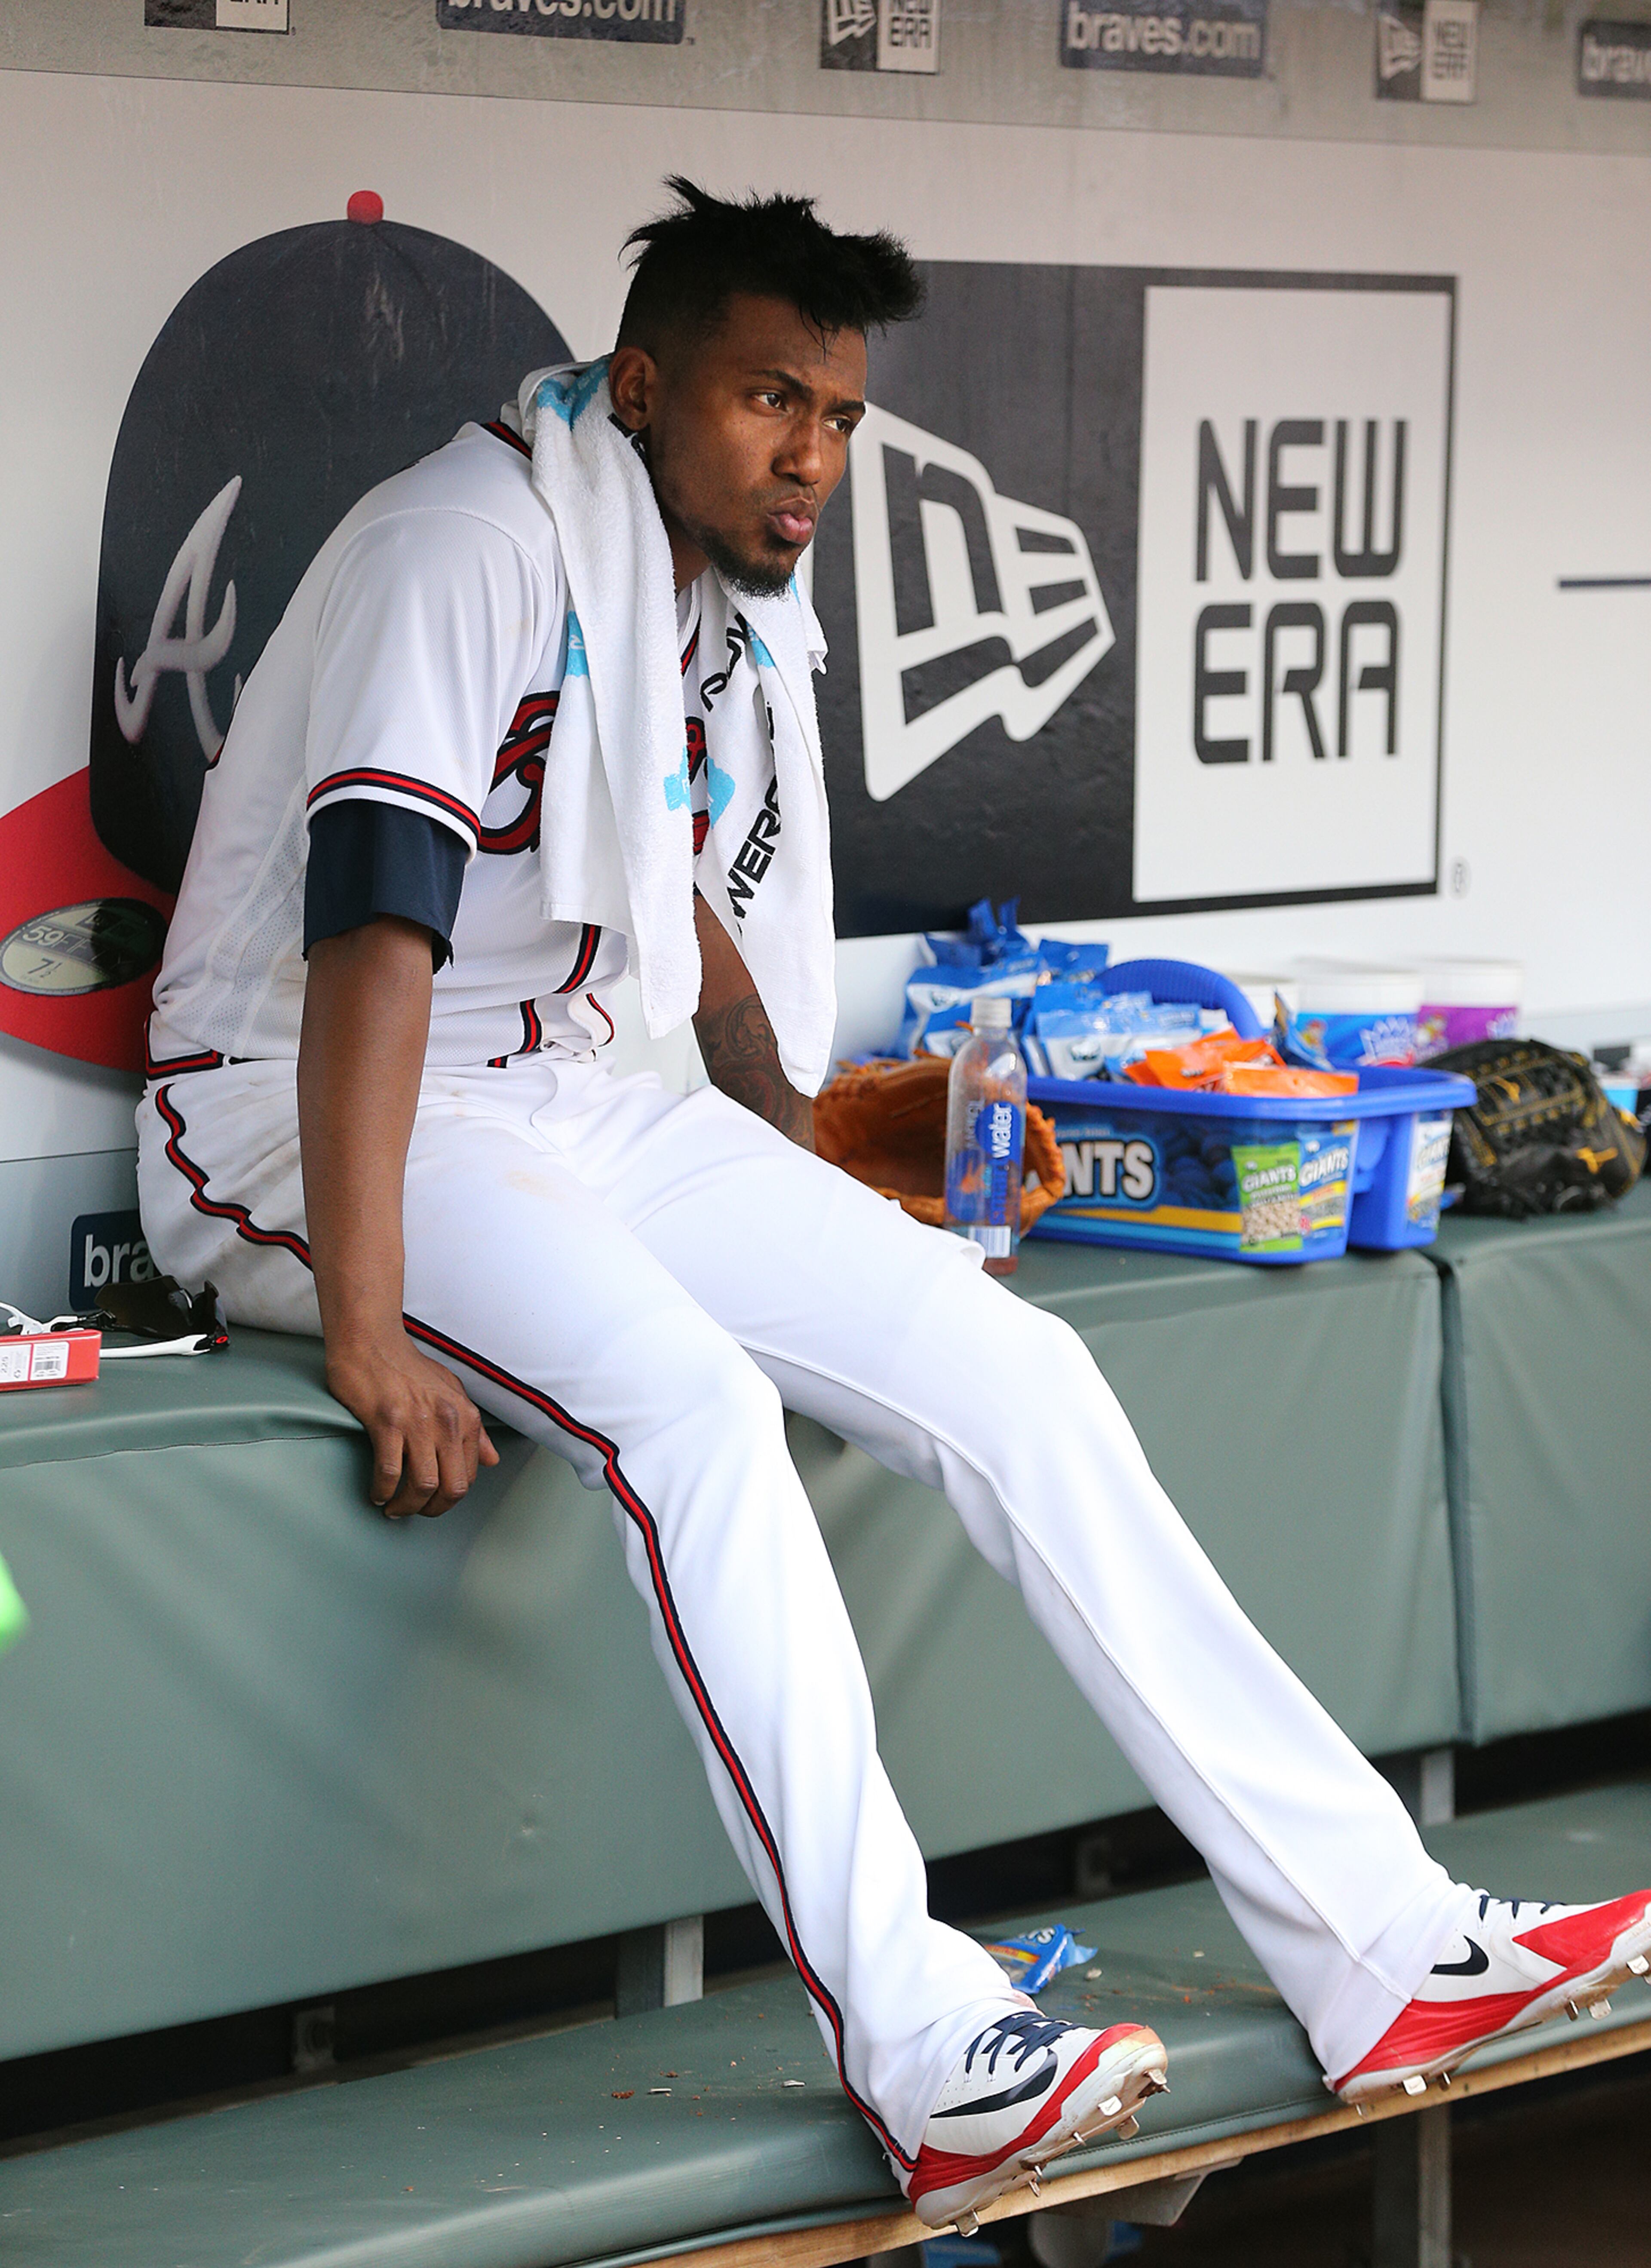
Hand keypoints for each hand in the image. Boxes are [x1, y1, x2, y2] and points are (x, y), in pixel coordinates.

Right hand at [325, 1331, 499, 1518]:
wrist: (372, 1342)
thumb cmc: (408, 1368)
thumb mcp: (452, 1392)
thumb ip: (474, 1429)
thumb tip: (492, 1460)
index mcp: (466, 1416)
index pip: (470, 1474)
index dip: (450, 1496)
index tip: (433, 1500)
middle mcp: (447, 1421)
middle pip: (452, 1487)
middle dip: (433, 1509)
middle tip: (415, 1512)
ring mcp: (417, 1423)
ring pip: (423, 1486)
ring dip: (407, 1506)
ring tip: (393, 1507)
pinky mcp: (387, 1422)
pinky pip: (390, 1472)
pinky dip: (383, 1490)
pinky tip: (377, 1493)